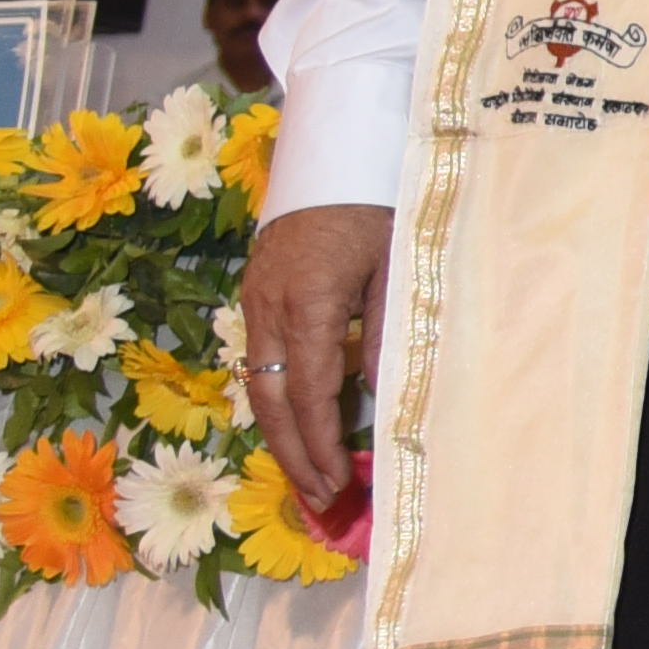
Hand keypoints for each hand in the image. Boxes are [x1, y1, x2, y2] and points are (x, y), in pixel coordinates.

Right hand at [232, 201, 389, 524]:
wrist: (335, 152)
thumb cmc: (377, 203)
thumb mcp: (395, 263)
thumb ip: (383, 328)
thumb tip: (378, 392)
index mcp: (308, 302)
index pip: (309, 392)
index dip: (320, 443)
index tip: (336, 481)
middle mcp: (269, 307)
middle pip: (271, 400)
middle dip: (292, 454)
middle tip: (318, 497)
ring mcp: (254, 299)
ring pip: (257, 384)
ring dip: (279, 433)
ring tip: (306, 474)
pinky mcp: (253, 292)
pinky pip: (258, 359)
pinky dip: (274, 398)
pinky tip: (294, 423)